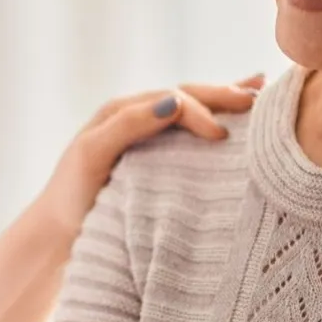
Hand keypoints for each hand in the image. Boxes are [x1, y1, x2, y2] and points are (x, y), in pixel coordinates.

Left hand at [35, 76, 263, 232]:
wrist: (59, 230)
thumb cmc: (73, 194)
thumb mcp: (92, 155)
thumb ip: (127, 126)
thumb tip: (172, 103)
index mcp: (123, 112)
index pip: (173, 100)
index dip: (199, 111)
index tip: (220, 135)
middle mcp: (140, 117)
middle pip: (189, 96)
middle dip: (223, 95)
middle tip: (259, 98)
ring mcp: (151, 136)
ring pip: (196, 109)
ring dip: (226, 100)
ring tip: (261, 91)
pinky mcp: (159, 158)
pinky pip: (192, 130)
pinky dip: (218, 116)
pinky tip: (244, 108)